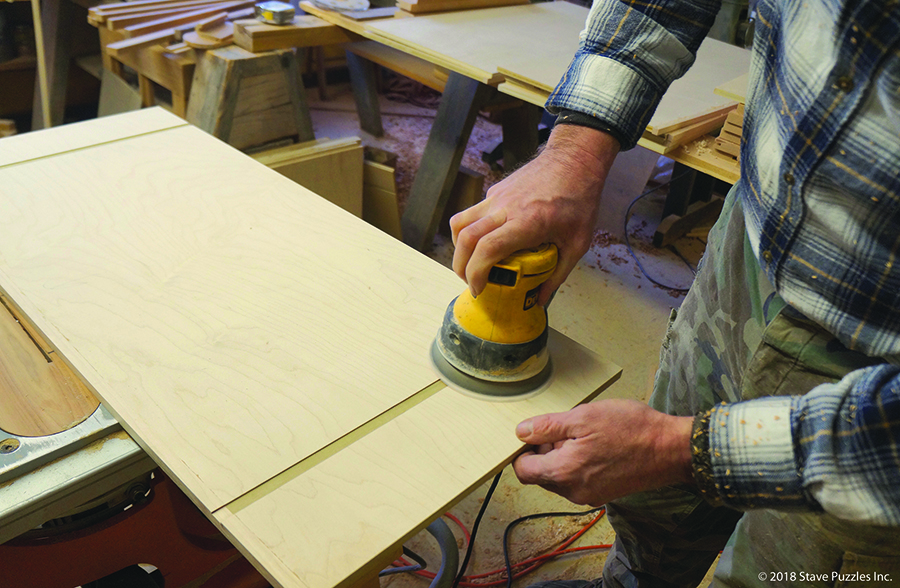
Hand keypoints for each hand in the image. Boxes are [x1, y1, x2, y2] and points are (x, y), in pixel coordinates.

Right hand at [450, 125, 619, 304]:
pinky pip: (473, 213)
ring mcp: (497, 197)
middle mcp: (505, 208)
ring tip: (470, 263)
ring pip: (460, 222)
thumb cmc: (580, 200)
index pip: (487, 249)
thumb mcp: (578, 244)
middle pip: (465, 238)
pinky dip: (471, 231)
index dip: (476, 274)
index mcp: (527, 223)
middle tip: (470, 282)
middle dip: (460, 266)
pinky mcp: (496, 190)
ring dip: (458, 247)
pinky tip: (486, 240)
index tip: (479, 289)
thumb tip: (539, 300)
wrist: (575, 159)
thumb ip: (557, 274)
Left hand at [512, 400, 693, 505]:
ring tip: (584, 434)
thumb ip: (547, 427)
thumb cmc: (629, 429)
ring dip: (563, 456)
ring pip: (560, 477)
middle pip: (541, 474)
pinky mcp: (603, 494)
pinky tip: (597, 445)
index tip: (535, 433)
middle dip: (545, 451)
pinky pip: (578, 480)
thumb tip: (521, 432)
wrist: (670, 449)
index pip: (523, 470)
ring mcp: (589, 496)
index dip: (523, 450)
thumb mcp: (582, 417)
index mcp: (563, 473)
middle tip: (566, 428)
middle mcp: (573, 492)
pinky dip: (579, 463)